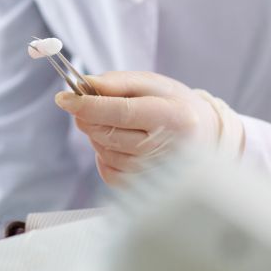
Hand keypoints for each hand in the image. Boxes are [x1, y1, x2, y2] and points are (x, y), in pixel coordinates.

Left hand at [54, 71, 243, 185]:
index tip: (64, 98)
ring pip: (104, 151)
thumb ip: (118, 82)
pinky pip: (108, 172)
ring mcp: (158, 173)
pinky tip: (119, 143)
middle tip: (88, 105)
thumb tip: (85, 84)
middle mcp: (168, 149)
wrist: (206, 137)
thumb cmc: (176, 106)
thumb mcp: (153, 83)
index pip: (121, 112)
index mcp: (173, 118)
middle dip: (88, 117)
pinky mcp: (148, 189)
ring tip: (117, 125)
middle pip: (107, 133)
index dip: (87, 105)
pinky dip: (103, 155)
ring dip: (97, 135)